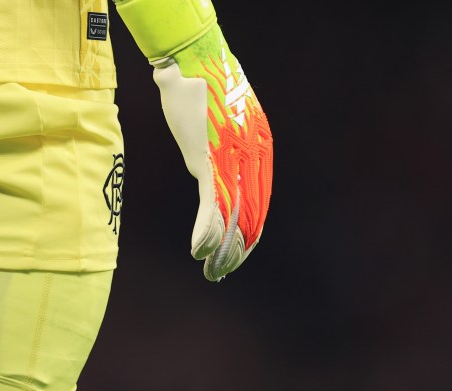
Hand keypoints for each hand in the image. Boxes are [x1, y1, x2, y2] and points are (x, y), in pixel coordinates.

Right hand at [155, 27, 272, 279]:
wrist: (192, 58)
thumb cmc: (201, 79)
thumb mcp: (213, 115)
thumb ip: (211, 136)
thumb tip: (202, 151)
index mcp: (255, 150)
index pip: (258, 199)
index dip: (250, 229)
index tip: (242, 250)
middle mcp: (249, 158)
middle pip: (250, 213)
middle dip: (238, 247)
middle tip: (225, 271)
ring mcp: (229, 161)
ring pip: (232, 215)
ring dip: (221, 248)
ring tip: (214, 272)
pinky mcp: (207, 161)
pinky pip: (209, 204)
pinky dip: (203, 230)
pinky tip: (198, 251)